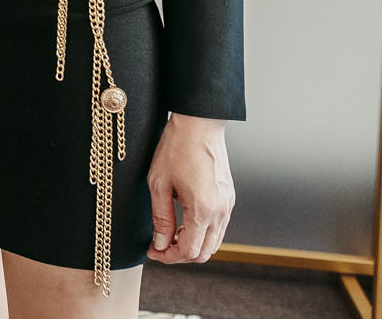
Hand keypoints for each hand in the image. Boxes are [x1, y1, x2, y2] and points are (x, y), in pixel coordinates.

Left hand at [147, 114, 234, 263]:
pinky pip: (218, 227)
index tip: (152, 251)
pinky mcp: (229, 198)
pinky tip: (184, 222)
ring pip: (214, 242)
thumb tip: (161, 244)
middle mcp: (221, 211)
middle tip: (159, 246)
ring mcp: (228, 205)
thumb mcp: (159, 183)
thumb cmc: (176, 148)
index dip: (168, 257)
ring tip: (170, 233)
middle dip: (180, 255)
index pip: (189, 251)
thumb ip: (161, 218)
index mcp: (203, 210)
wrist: (199, 124)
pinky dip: (202, 233)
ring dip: (193, 245)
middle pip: (205, 252)